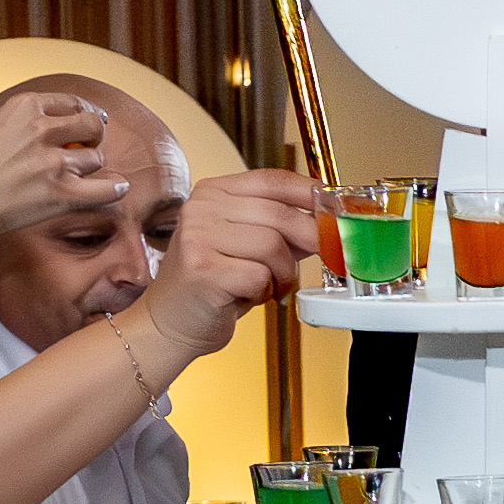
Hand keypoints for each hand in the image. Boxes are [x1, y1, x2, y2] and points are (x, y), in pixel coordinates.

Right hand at [0, 89, 125, 240]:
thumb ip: (16, 124)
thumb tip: (39, 125)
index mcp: (23, 106)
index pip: (71, 101)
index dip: (87, 110)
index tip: (93, 118)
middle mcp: (41, 129)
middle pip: (91, 124)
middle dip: (95, 135)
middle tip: (91, 146)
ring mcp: (52, 161)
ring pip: (95, 158)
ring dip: (91, 167)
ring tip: (80, 176)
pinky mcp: (60, 193)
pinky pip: (105, 189)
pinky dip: (114, 188)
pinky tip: (118, 188)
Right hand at [140, 169, 330, 346]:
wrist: (170, 323)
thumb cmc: (212, 284)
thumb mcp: (249, 246)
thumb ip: (283, 229)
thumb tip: (328, 221)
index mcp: (213, 192)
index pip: (271, 180)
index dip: (309, 193)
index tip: (333, 206)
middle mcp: (201, 208)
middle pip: (279, 214)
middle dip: (310, 239)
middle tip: (321, 256)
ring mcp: (197, 236)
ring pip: (273, 245)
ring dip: (284, 273)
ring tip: (272, 285)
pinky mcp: (202, 269)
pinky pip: (259, 275)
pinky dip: (265, 290)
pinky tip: (252, 295)